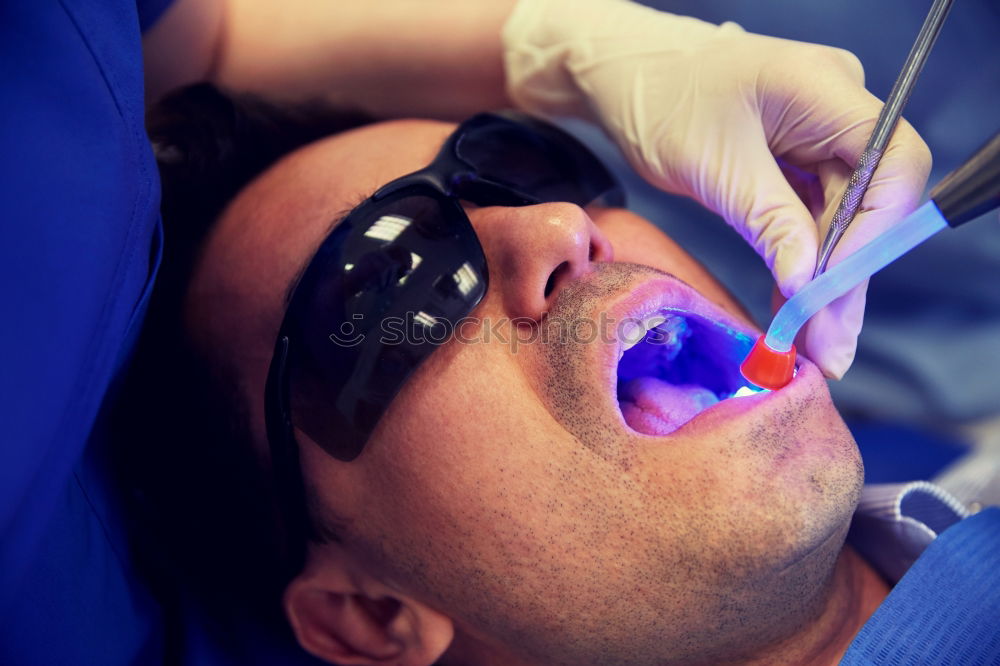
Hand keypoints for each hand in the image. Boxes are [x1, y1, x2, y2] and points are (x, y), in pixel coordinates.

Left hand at [503, 0, 930, 377]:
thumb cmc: (660, 101)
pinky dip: (800, 264)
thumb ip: (771, 221)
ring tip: (814, 347)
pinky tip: (793, 312)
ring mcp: (818, 136)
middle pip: (870, 201)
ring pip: (842, 219)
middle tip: (829, 347)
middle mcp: (835, 110)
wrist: (625, 78)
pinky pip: (811, 218)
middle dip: (845, 277)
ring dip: (824, 283)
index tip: (832, 289)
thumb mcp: (714, 167)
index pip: (893, 162)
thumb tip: (808, 284)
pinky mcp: (795, 162)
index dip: (874, 232)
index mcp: (825, 88)